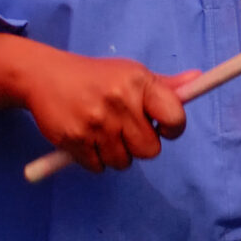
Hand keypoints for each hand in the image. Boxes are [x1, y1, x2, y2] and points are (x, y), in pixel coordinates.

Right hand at [20, 43, 188, 171]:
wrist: (44, 76)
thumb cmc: (96, 76)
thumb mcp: (130, 73)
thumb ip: (164, 85)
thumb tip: (197, 80)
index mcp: (138, 82)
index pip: (174, 117)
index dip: (173, 128)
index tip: (162, 127)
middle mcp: (119, 102)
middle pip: (150, 150)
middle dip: (140, 145)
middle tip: (126, 129)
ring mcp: (96, 123)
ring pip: (124, 162)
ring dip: (116, 153)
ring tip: (103, 131)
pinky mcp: (74, 140)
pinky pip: (99, 167)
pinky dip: (94, 159)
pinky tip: (86, 138)